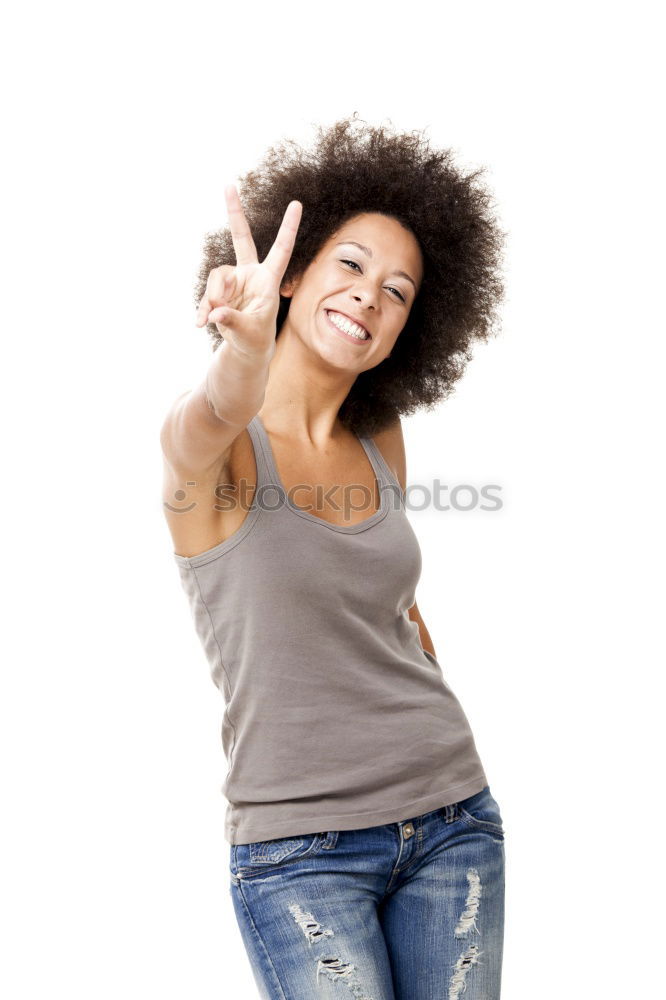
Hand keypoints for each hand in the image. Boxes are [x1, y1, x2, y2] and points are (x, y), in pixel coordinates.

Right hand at [195, 185, 301, 358]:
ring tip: (214, 317)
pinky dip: (203, 308)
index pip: (281, 250)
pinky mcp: (219, 290)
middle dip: (234, 213)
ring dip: (214, 297)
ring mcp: (233, 280)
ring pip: (218, 276)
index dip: (288, 228)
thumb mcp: (249, 332)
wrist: (245, 348)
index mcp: (268, 280)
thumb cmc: (255, 338)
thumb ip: (233, 321)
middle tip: (229, 185)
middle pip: (242, 238)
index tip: (296, 203)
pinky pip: (207, 293)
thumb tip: (215, 312)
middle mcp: (251, 274)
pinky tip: (200, 324)